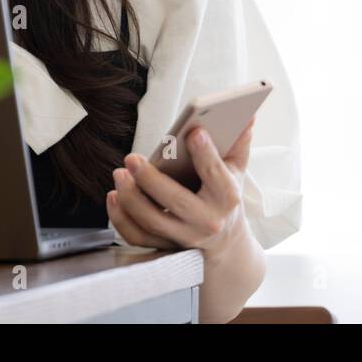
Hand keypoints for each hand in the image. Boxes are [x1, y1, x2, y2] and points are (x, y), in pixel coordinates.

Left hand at [106, 116, 255, 260]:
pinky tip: (114, 196)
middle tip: (132, 158)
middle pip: (176, 201)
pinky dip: (121, 219)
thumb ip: (239, 143)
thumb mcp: (236, 171)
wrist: (225, 243)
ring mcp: (184, 236)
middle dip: (151, 179)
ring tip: (119, 174)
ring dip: (131, 198)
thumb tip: (248, 116)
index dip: (205, 154)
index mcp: (227, 197)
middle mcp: (207, 221)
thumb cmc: (226, 197)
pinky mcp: (165, 246)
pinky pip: (138, 236)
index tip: (193, 132)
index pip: (216, 174)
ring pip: (152, 221)